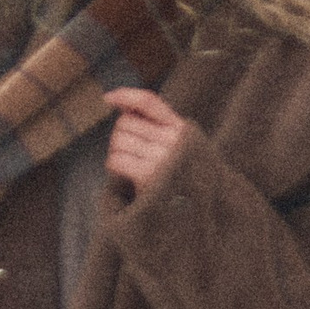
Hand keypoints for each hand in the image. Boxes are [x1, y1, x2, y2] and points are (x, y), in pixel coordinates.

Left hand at [105, 86, 191, 201]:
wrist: (201, 213)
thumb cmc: (184, 177)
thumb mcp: (180, 146)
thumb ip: (158, 125)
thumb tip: (122, 104)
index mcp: (181, 129)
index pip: (149, 102)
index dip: (125, 95)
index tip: (108, 98)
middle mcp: (172, 140)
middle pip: (126, 123)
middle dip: (120, 135)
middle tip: (130, 152)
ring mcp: (161, 158)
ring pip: (118, 141)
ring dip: (117, 152)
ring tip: (130, 165)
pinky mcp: (148, 176)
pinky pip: (116, 160)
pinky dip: (115, 166)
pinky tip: (127, 175)